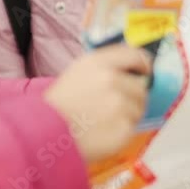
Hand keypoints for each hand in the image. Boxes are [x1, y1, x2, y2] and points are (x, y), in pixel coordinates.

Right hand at [43, 44, 150, 163]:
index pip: (136, 55)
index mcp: (99, 62)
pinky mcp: (124, 128)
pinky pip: (133, 127)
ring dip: (129, 114)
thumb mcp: (77, 72)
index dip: (143, 64)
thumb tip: (133, 70)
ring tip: (106, 121)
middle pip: (140, 86)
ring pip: (139, 108)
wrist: (45, 132)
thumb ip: (105, 66)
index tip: (144, 72)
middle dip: (133, 96)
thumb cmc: (58, 103)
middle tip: (115, 106)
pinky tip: (105, 132)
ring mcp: (120, 105)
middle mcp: (112, 80)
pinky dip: (122, 131)